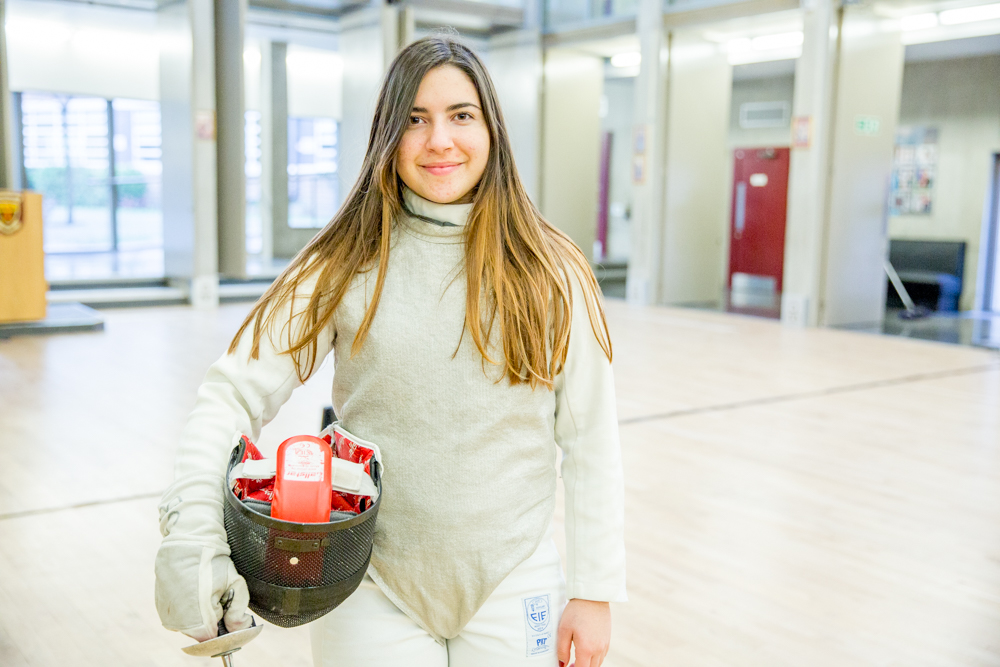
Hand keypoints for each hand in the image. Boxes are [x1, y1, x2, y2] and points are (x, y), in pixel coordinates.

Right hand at [154, 475, 251, 641]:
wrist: (187, 540)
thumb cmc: (214, 560)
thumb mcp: (235, 583)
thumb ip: (239, 611)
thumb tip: (239, 629)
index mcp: (197, 617)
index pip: (213, 638)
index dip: (224, 627)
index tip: (229, 611)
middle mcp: (177, 620)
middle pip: (201, 631)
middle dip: (213, 617)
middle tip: (218, 594)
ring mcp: (166, 613)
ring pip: (189, 624)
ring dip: (200, 612)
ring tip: (205, 587)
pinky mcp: (160, 605)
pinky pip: (178, 614)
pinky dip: (187, 606)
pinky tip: (193, 586)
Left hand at [557, 598, 610, 666]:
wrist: (593, 596)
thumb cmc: (576, 611)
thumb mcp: (564, 629)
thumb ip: (562, 649)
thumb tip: (562, 664)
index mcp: (586, 649)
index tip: (567, 666)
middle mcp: (598, 649)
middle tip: (570, 663)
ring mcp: (605, 645)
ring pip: (597, 664)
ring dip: (588, 664)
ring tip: (577, 658)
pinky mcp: (607, 639)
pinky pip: (602, 655)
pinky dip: (594, 658)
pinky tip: (587, 650)